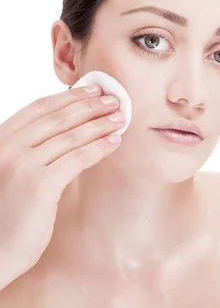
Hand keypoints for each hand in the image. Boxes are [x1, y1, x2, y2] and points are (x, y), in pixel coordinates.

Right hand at [0, 84, 125, 288]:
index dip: (68, 97)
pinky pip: (76, 158)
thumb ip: (30, 153)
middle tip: (114, 99)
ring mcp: (21, 164)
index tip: (91, 90)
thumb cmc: (6, 218)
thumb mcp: (11, 175)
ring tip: (120, 118)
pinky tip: (114, 142)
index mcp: (0, 141)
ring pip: (70, 135)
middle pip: (57, 117)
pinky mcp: (39, 184)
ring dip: (99, 124)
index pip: (39, 109)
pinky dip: (98, 147)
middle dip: (90, 105)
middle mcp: (7, 147)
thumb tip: (67, 137)